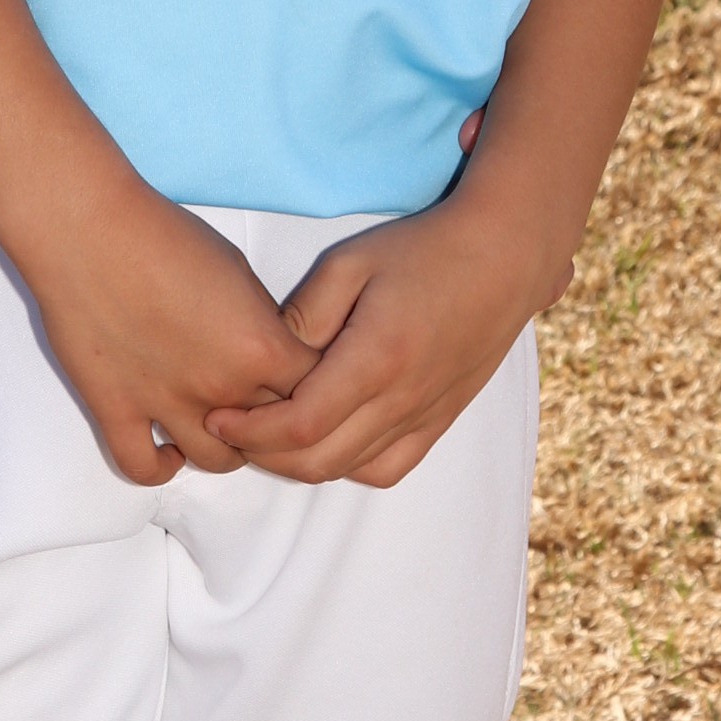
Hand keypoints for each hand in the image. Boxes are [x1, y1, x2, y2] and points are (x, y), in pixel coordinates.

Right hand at [28, 174, 312, 485]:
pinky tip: (167, 447)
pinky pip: (143, 467)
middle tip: (263, 408)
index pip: (317, 396)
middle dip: (276, 425)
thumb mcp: (238, 269)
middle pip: (274, 436)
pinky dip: (160, 466)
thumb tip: (263, 353)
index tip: (302, 386)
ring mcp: (166, 405)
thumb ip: (260, 323)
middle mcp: (221, 387)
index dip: (315, 394)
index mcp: (260, 347)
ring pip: (218, 462)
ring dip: (225, 447)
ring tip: (217, 426)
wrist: (88, 228)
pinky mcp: (116, 410)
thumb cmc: (164, 233)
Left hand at [204, 185, 560, 489]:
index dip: (251, 431)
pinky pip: (388, 467)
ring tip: (270, 434)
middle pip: (320, 460)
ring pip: (351, 470)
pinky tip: (328, 439)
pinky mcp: (440, 419)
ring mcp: (426, 415)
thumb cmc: (424, 250)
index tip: (217, 413)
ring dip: (302, 463)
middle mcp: (403, 399)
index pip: (300, 424)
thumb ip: (305, 314)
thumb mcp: (351, 262)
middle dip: (264, 453)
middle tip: (232, 427)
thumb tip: (269, 357)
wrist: (504, 258)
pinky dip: (349, 466)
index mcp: (376, 358)